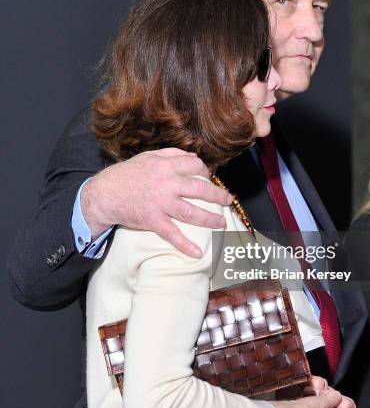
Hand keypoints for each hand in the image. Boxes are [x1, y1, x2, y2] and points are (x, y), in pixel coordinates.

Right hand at [81, 148, 231, 256]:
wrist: (104, 194)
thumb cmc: (127, 174)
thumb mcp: (148, 157)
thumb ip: (171, 154)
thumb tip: (192, 157)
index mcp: (166, 166)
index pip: (195, 166)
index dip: (205, 171)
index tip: (209, 178)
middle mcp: (167, 184)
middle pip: (199, 189)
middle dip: (217, 195)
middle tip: (228, 200)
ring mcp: (161, 203)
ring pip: (191, 212)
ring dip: (210, 219)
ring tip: (221, 223)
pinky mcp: (153, 220)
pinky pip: (172, 234)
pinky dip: (185, 245)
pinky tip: (197, 253)